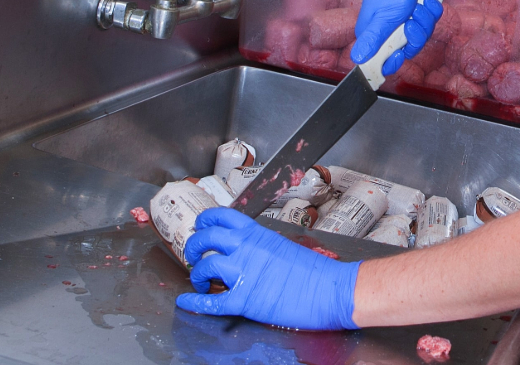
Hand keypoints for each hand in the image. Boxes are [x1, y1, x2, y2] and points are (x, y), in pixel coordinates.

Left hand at [177, 207, 358, 329]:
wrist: (332, 290)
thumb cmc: (316, 272)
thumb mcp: (285, 246)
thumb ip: (262, 246)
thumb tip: (248, 251)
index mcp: (258, 234)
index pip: (222, 216)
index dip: (205, 220)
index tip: (200, 225)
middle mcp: (248, 248)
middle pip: (206, 238)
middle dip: (194, 246)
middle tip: (194, 254)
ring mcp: (245, 273)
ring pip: (205, 266)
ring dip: (196, 274)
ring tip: (199, 281)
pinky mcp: (246, 300)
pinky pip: (212, 301)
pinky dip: (195, 302)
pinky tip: (187, 302)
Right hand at [351, 0, 442, 75]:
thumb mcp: (384, 16)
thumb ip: (373, 40)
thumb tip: (357, 59)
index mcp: (371, 34)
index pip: (380, 60)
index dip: (393, 61)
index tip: (401, 52)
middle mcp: (384, 30)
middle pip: (406, 49)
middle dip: (416, 34)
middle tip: (413, 17)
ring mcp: (400, 22)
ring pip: (420, 36)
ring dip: (425, 20)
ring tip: (420, 4)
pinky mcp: (413, 13)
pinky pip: (427, 23)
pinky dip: (430, 11)